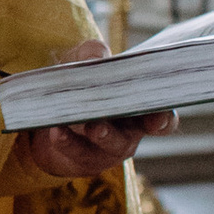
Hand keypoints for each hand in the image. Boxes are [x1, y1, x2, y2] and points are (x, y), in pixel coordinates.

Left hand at [8, 40, 173, 183]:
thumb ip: (93, 53)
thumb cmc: (81, 81)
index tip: (157, 119)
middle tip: (113, 117)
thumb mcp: (85, 60)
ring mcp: (107, 149)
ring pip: (106, 144)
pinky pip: (77, 152)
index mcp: (138, 108)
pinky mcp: (84, 161)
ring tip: (89, 125)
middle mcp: (129, 133)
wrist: (50, 110)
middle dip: (123, 127)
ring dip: (99, 134)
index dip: (163, 120)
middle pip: (133, 134)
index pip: (162, 118)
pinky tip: (57, 131)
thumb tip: (97, 58)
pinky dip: (67, 141)